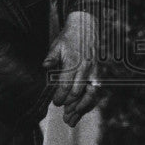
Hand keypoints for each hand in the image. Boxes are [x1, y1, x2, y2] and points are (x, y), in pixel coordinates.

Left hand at [43, 10, 98, 126]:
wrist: (86, 26)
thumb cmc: (70, 36)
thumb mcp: (57, 44)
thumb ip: (52, 57)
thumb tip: (45, 66)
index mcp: (74, 61)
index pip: (67, 84)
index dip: (60, 96)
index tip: (55, 102)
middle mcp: (85, 68)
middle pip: (78, 92)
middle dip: (70, 105)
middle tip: (64, 114)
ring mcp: (93, 71)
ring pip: (90, 94)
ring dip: (82, 107)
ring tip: (74, 118)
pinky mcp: (98, 72)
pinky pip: (96, 91)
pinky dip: (90, 102)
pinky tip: (84, 109)